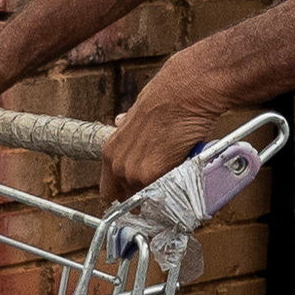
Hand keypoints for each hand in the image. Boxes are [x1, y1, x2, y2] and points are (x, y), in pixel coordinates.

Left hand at [100, 52, 226, 197]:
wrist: (183, 93)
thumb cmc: (165, 100)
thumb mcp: (134, 115)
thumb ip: (126, 129)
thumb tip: (120, 123)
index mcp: (111, 152)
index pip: (109, 192)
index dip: (125, 195)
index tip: (136, 197)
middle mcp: (118, 166)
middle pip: (126, 200)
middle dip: (143, 200)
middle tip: (161, 192)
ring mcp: (134, 174)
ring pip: (147, 201)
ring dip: (161, 196)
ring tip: (176, 183)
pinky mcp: (153, 176)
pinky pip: (164, 196)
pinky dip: (175, 192)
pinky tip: (184, 177)